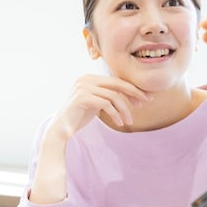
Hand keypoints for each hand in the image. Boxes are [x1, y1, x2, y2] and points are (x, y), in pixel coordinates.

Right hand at [28, 75, 148, 203]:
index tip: (144, 98)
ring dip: (124, 109)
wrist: (60, 128)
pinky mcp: (83, 97)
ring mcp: (83, 87)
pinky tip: (120, 123)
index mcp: (90, 77)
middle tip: (146, 102)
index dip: (131, 88)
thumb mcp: (96, 102)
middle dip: (134, 93)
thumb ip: (108, 95)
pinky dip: (116, 114)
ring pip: (114, 95)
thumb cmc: (79, 117)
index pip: (116, 80)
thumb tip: (131, 93)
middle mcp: (86, 79)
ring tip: (128, 121)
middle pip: (117, 83)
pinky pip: (107, 104)